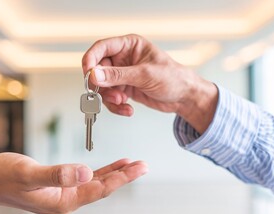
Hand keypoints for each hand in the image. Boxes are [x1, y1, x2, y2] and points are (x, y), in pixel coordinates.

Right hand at [0, 152, 147, 213]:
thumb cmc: (3, 176)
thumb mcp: (28, 174)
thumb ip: (57, 174)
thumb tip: (87, 171)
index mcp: (63, 201)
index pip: (99, 189)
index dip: (121, 178)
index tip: (139, 167)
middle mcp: (66, 201)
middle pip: (102, 188)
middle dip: (124, 176)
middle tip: (144, 165)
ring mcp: (62, 196)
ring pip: (95, 184)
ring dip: (113, 174)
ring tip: (132, 164)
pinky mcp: (58, 188)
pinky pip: (84, 180)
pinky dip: (98, 172)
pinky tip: (107, 166)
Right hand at [82, 34, 217, 133]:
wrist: (184, 97)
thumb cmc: (174, 78)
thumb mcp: (145, 74)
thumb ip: (118, 75)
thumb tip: (95, 75)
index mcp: (129, 45)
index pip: (101, 48)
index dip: (91, 60)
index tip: (89, 74)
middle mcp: (123, 59)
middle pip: (98, 70)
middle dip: (103, 85)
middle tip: (110, 94)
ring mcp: (122, 75)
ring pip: (102, 87)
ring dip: (109, 98)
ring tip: (122, 102)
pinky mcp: (124, 89)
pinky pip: (110, 98)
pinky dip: (116, 106)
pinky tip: (127, 108)